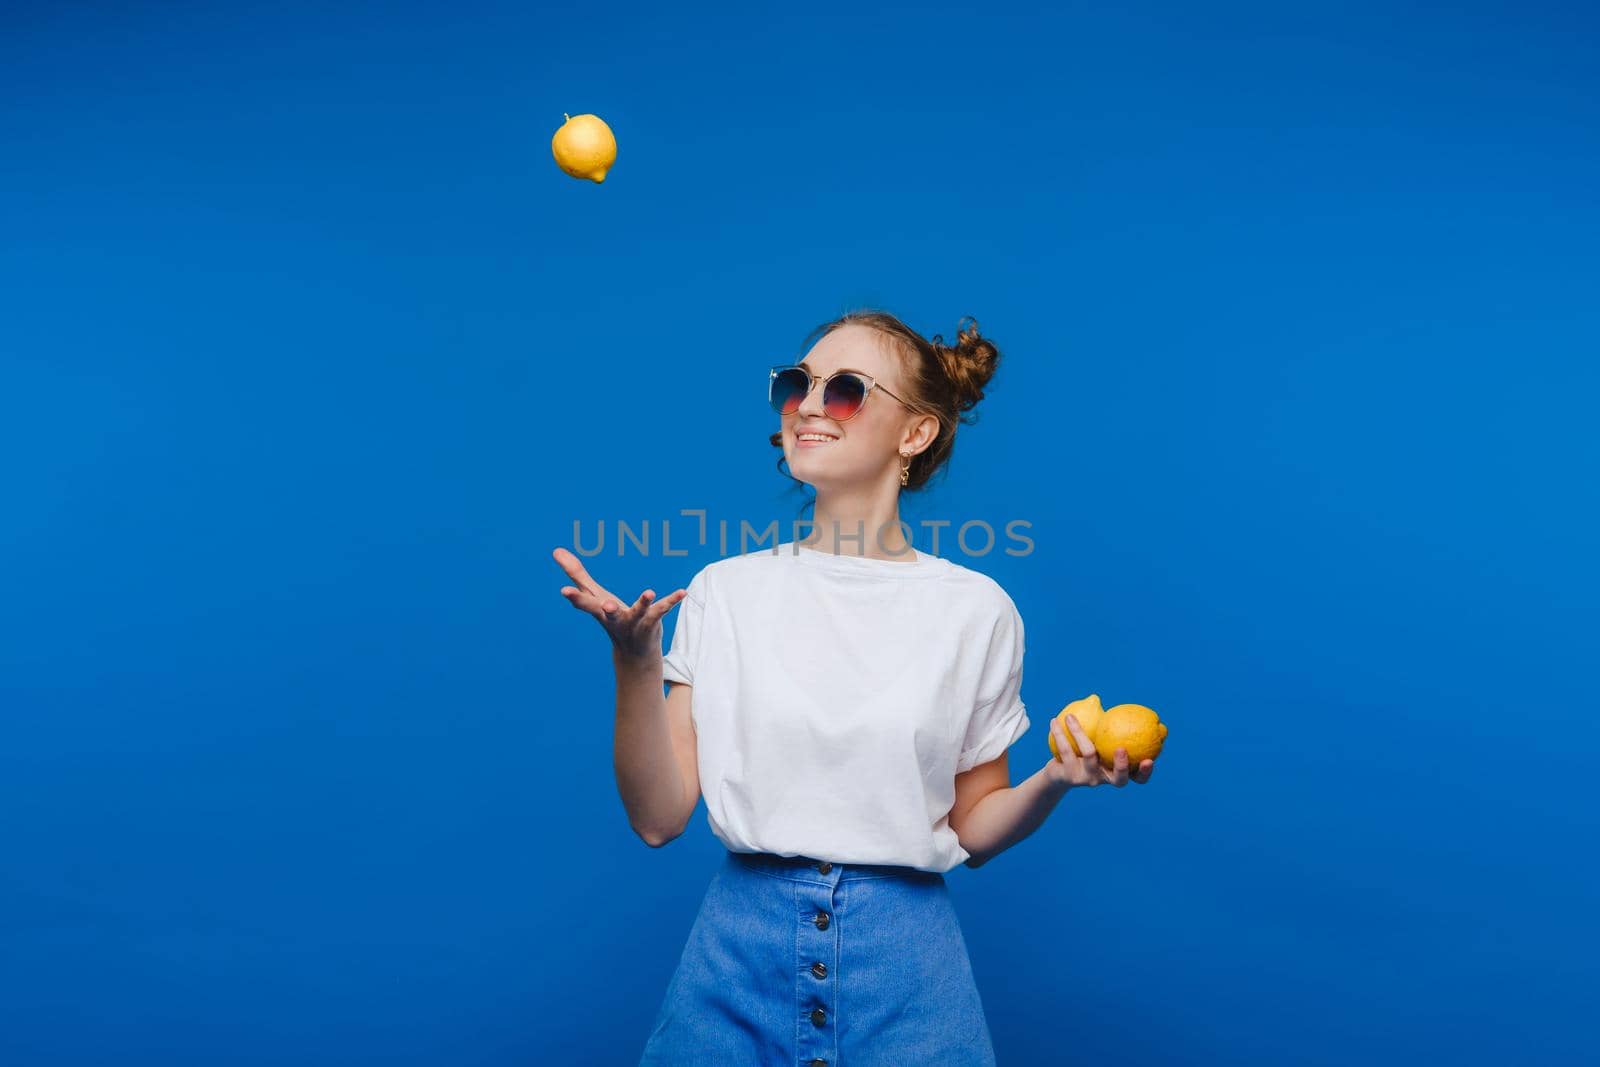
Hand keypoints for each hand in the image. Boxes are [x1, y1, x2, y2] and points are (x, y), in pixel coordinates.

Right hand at [553, 546, 687, 661]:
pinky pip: (662, 611)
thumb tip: (555, 550)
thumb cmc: (611, 617)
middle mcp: (614, 619)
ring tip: (649, 592)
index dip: (575, 597)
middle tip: (605, 605)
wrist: (633, 654)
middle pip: (607, 613)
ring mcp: (633, 624)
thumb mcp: (594, 594)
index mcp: (598, 610)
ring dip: (643, 605)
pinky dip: (671, 601)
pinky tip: (682, 592)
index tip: (564, 591)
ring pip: (638, 614)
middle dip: (605, 609)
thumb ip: (576, 573)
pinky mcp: (651, 624)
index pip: (585, 603)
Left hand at [1045, 714, 1155, 789]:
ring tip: (1070, 716)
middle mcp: (1103, 779)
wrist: (1058, 774)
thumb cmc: (1082, 752)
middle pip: (1119, 779)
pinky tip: (1054, 720)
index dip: (1145, 772)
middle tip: (1121, 748)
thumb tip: (1104, 700)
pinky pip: (1066, 751)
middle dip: (1122, 765)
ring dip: (1079, 732)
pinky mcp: (1069, 777)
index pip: (1137, 778)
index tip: (1149, 760)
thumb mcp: (1094, 741)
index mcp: (1115, 772)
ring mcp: (1087, 779)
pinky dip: (1060, 733)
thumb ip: (1103, 727)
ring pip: (1089, 755)